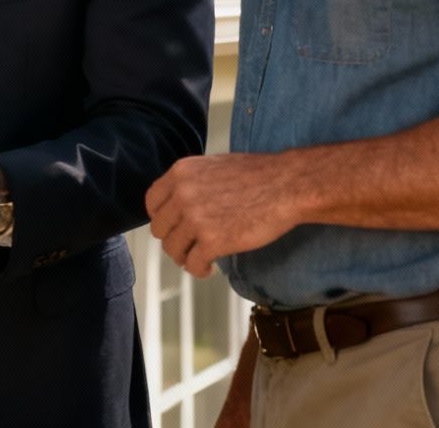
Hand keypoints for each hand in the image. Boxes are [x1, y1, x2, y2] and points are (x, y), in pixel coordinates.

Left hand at [145, 152, 301, 278]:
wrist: (287, 185)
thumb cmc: (259, 175)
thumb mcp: (214, 167)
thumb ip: (192, 183)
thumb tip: (179, 204)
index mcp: (181, 172)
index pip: (152, 202)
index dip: (161, 218)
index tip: (172, 227)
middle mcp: (182, 194)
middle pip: (160, 229)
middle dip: (174, 240)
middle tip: (189, 246)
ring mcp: (195, 218)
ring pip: (173, 249)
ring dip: (185, 257)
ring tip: (200, 259)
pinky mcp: (212, 241)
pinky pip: (192, 264)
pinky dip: (199, 270)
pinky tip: (210, 268)